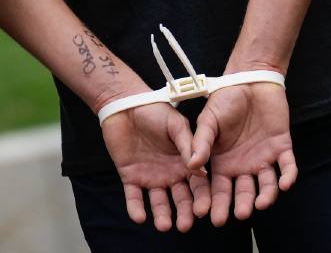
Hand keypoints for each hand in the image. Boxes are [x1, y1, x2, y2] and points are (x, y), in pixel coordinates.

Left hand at [101, 102, 209, 231]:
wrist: (126, 105)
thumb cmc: (155, 111)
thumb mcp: (176, 125)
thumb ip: (188, 146)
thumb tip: (202, 171)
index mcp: (185, 162)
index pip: (198, 185)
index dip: (202, 198)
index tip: (205, 210)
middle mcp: (171, 174)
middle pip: (181, 199)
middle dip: (184, 213)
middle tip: (185, 225)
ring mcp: (151, 177)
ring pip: (159, 202)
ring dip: (162, 215)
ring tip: (164, 225)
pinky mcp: (131, 178)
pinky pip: (134, 197)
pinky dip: (136, 208)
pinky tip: (140, 217)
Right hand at [189, 82, 297, 225]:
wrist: (250, 79)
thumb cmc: (225, 99)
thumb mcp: (208, 120)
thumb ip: (201, 142)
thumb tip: (193, 166)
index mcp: (223, 162)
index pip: (219, 188)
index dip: (215, 202)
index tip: (210, 216)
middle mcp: (244, 165)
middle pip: (243, 192)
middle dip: (240, 204)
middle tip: (238, 215)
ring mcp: (264, 158)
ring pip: (266, 184)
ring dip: (265, 196)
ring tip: (259, 203)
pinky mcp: (281, 148)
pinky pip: (287, 167)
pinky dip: (287, 177)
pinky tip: (284, 184)